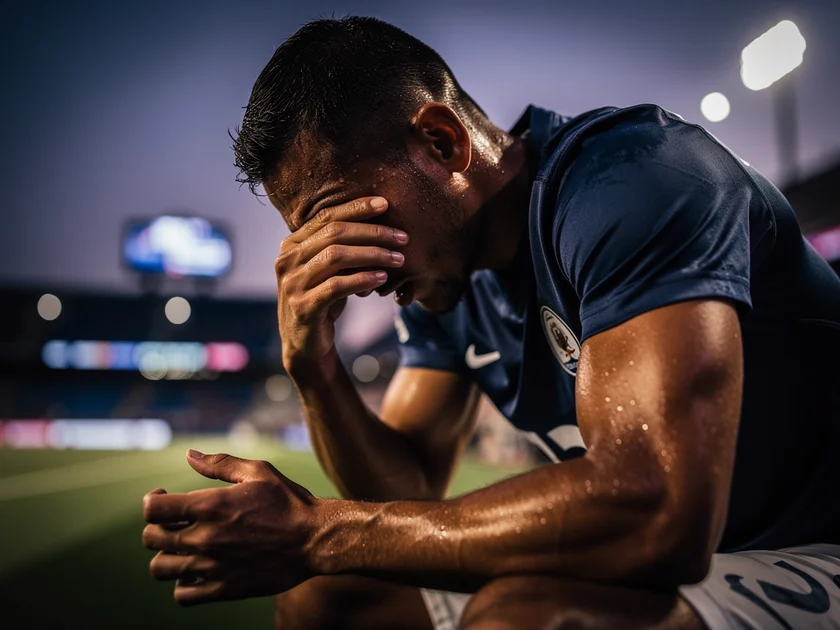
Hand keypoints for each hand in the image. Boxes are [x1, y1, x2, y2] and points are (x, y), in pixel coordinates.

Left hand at [142, 451, 320, 605]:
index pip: (153, 509)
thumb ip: (219, 463)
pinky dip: (182, 584)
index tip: (163, 497)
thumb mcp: (258, 472)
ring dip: (166, 556)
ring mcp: (213, 566)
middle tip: (173, 521)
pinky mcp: (224, 589)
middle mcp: (205, 538)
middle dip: (156, 527)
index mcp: (211, 506)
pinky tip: (196, 570)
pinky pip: (183, 596)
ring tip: (182, 547)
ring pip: (160, 569)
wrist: (315, 539)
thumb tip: (189, 455)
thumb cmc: (288, 502)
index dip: (151, 500)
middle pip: (151, 538)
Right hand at [275, 196, 407, 370]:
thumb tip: (381, 221)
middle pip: (334, 234)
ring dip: (373, 255)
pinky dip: (362, 279)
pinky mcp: (302, 307)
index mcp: (292, 244)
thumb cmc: (323, 300)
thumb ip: (342, 247)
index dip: (356, 208)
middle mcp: (287, 259)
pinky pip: (336, 286)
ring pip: (336, 256)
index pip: (326, 216)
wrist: (305, 344)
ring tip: (398, 259)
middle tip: (402, 237)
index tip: (385, 203)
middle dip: (373, 232)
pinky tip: (382, 278)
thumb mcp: (330, 270)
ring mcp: (292, 283)